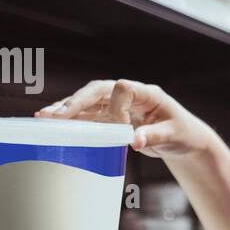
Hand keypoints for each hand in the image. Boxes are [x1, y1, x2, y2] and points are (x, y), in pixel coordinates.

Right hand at [37, 79, 215, 159]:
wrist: (185, 139)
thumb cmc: (184, 134)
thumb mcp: (175, 136)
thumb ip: (155, 136)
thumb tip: (135, 141)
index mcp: (147, 93)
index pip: (123, 89)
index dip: (117, 106)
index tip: (122, 127)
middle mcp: (130, 95)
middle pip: (98, 90)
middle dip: (76, 101)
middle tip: (55, 114)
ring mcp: (119, 105)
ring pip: (89, 101)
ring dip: (68, 108)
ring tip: (44, 116)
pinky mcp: (113, 117)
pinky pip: (90, 115)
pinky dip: (74, 119)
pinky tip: (55, 124)